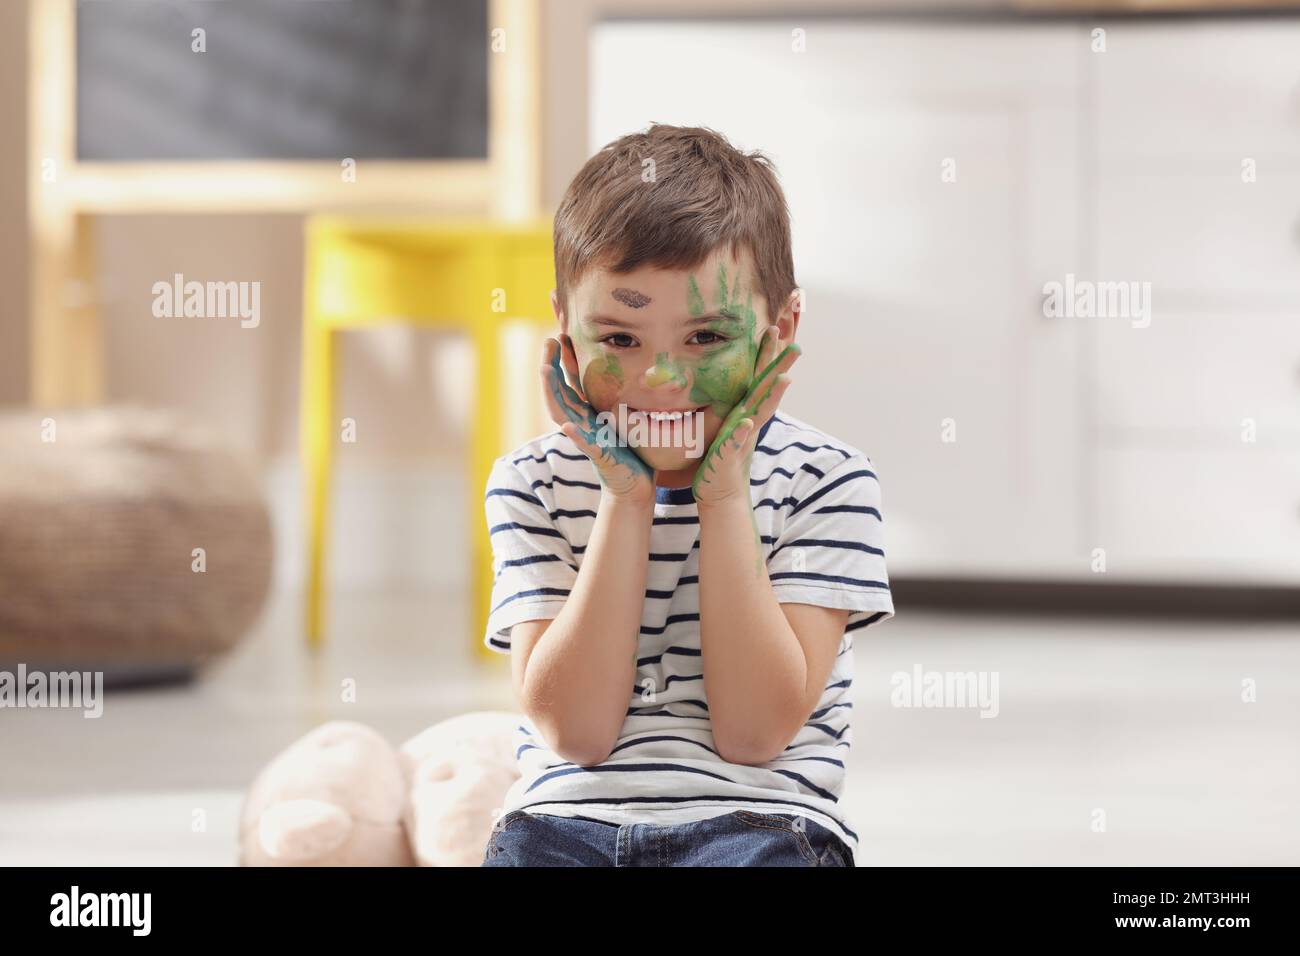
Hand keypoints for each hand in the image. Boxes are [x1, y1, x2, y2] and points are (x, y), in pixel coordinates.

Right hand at [541, 335, 655, 505]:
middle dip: (552, 365)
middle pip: (559, 390)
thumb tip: (626, 363)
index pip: (570, 378)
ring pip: (562, 413)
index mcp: (588, 411)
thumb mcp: (623, 413)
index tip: (560, 332)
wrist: (636, 484)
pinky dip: (576, 436)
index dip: (563, 357)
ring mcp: (587, 438)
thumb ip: (618, 394)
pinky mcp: (600, 456)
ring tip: (545, 370)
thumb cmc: (631, 448)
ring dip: (552, 392)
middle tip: (549, 340)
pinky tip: (567, 426)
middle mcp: (582, 422)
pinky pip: (586, 445)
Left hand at [692, 326, 799, 506]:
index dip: (767, 354)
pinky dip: (742, 432)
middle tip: (796, 346)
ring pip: (760, 413)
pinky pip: (736, 442)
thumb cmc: (720, 455)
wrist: (719, 491)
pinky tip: (747, 422)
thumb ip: (732, 402)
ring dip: (772, 397)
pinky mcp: (729, 455)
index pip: (759, 377)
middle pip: (767, 389)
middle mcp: (749, 421)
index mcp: (745, 410)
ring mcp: (743, 438)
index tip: (774, 327)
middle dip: (780, 368)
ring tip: (784, 379)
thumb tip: (734, 380)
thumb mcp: (726, 422)